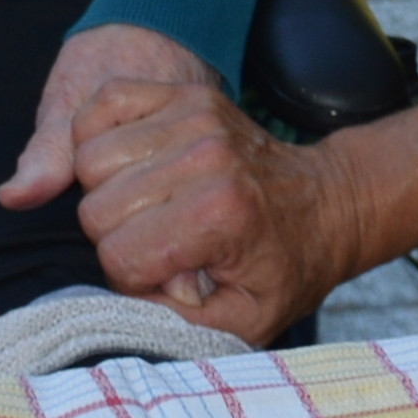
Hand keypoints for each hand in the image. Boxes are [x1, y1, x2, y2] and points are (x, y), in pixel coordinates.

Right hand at [0, 24, 347, 336]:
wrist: (327, 204)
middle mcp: (206, 158)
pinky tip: (129, 163)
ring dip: (105, 189)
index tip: (167, 278)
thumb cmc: (284, 267)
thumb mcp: (248, 321)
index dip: (133, 279)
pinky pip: (103, 103)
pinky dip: (98, 134)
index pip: (120, 255)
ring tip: (147, 205)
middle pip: (97, 208)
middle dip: (115, 237)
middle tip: (157, 242)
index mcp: (220, 214)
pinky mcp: (186, 92)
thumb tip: (133, 299)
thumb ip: (183, 325)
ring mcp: (195, 116)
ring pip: (89, 158)